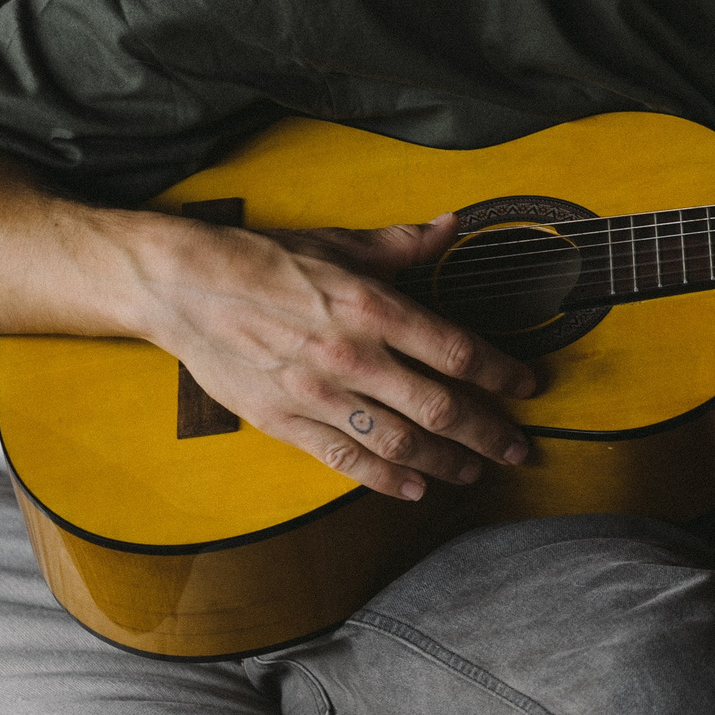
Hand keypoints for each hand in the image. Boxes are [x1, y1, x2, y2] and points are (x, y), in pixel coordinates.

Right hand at [139, 214, 537, 501]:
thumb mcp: (342, 242)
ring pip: (399, 441)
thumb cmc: (267, 260)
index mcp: (374, 306)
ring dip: (446, 462)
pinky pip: (345, 460)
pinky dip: (386, 479)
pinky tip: (415, 488)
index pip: (457, 350)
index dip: (501, 373)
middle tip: (517, 448)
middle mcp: (353, 355)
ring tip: (475, 470)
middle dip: (487, 432)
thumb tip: (453, 227)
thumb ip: (404, 243)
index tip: (528, 386)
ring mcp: (318, 393)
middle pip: (438, 407)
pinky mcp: (284, 420)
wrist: (186, 286)